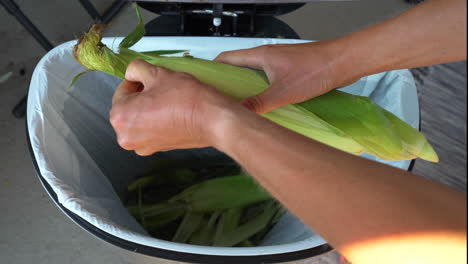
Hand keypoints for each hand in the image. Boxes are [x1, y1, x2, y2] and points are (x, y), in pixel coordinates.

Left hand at [110, 59, 236, 155]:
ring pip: (139, 119)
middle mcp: (126, 136)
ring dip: (148, 108)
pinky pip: (150, 130)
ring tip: (167, 99)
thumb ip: (137, 68)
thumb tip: (132, 72)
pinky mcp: (157, 150)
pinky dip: (157, 121)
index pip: (122, 90)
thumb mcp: (158, 73)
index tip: (148, 77)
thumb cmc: (186, 99)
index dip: (136, 80)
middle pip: (128, 107)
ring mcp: (142, 146)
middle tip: (160, 87)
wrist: (212, 120)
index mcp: (120, 116)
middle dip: (141, 95)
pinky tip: (171, 111)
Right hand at [215, 42, 357, 112]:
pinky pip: (266, 79)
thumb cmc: (316, 70)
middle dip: (226, 83)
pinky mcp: (289, 69)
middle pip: (237, 67)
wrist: (344, 62)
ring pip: (252, 74)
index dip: (212, 70)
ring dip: (244, 88)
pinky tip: (261, 105)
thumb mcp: (284, 92)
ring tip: (237, 106)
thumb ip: (260, 104)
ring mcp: (278, 63)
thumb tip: (239, 117)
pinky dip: (259, 90)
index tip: (204, 86)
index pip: (226, 59)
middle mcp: (266, 56)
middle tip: (219, 101)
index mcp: (260, 56)